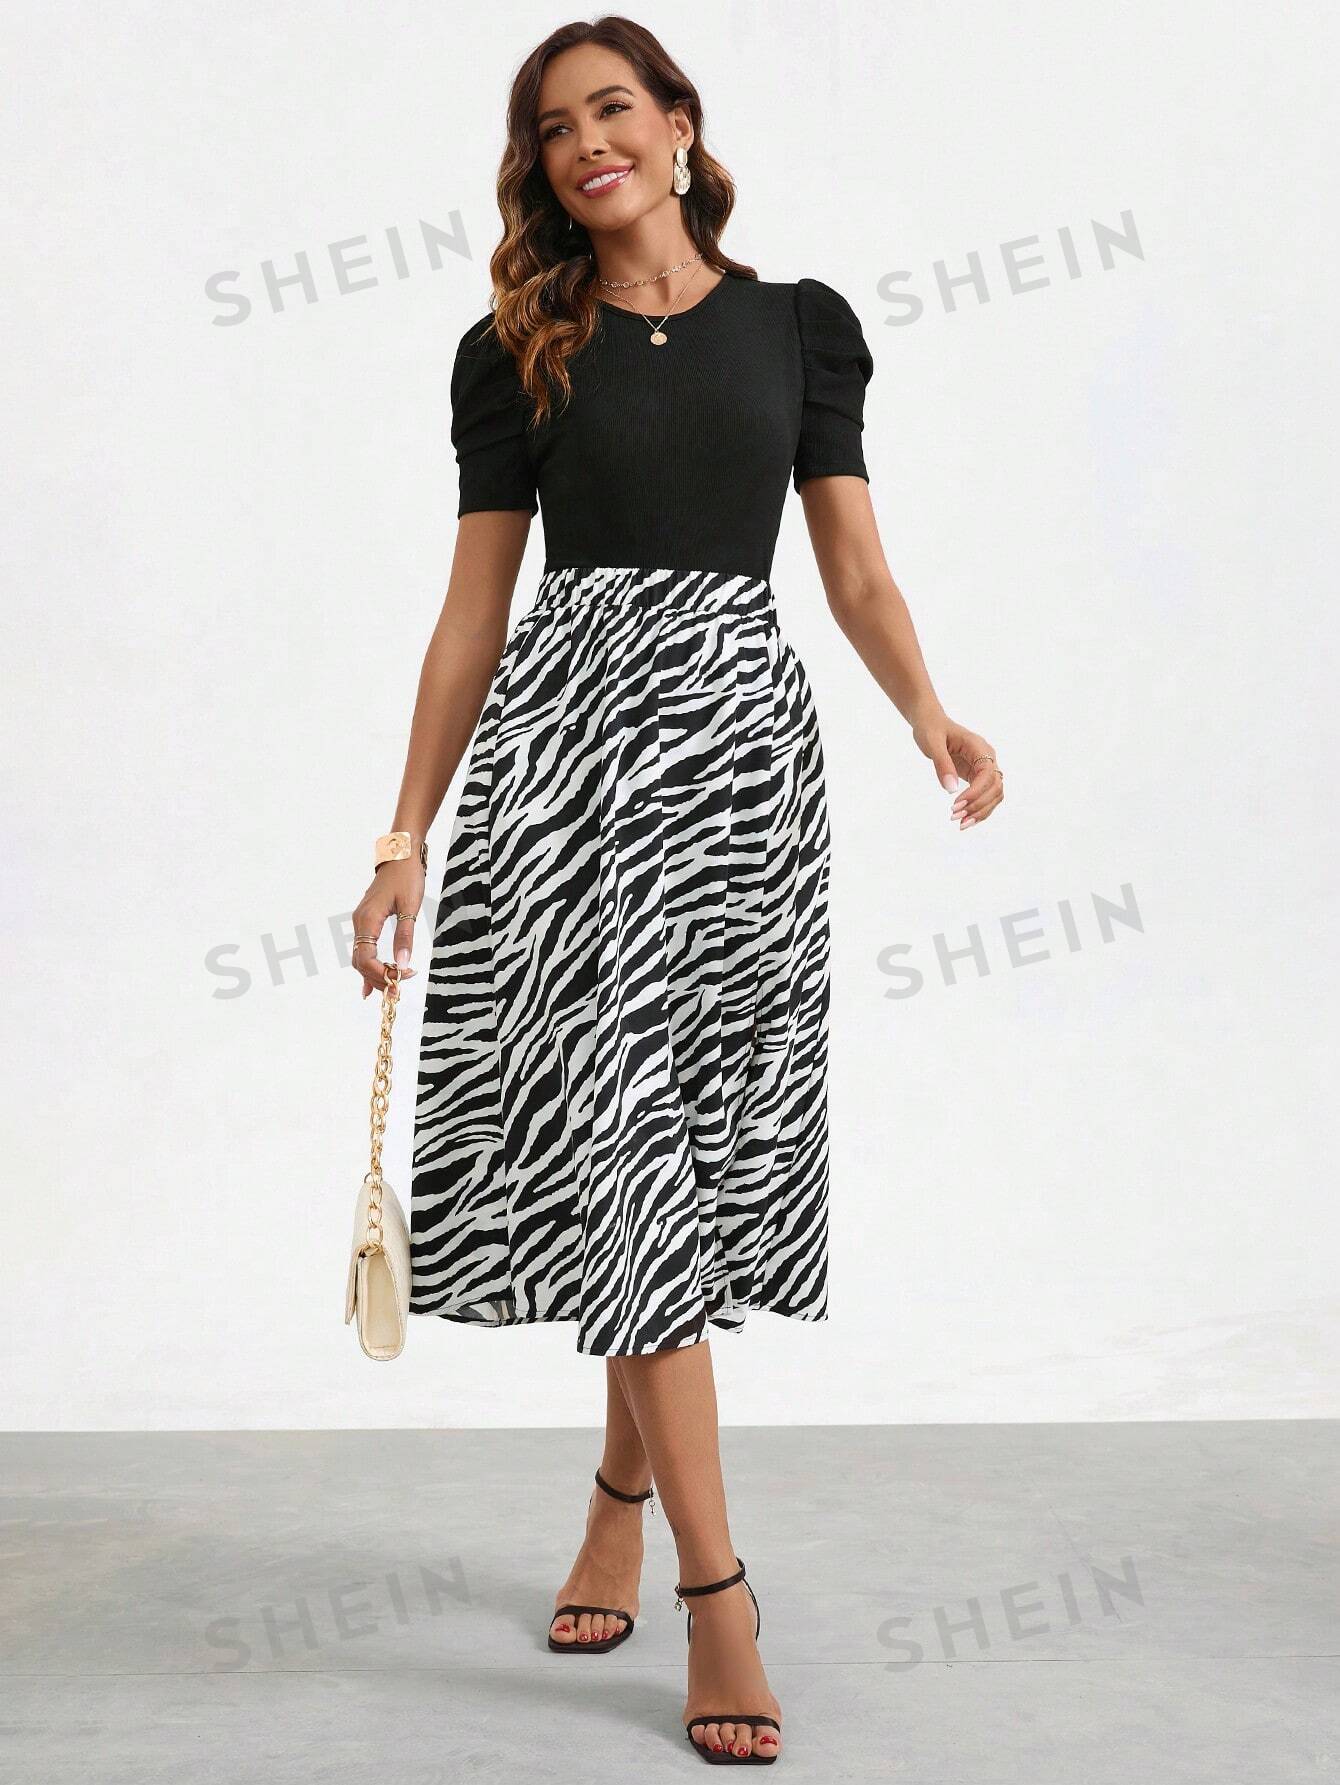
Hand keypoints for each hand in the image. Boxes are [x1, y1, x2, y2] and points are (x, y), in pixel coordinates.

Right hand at [351, 861, 424, 997]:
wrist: (401, 854)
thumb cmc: (407, 876)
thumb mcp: (410, 907)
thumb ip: (405, 936)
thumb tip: (403, 964)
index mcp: (367, 920)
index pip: (365, 958)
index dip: (381, 973)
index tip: (401, 978)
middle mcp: (359, 922)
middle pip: (360, 962)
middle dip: (378, 978)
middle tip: (398, 990)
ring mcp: (362, 921)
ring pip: (361, 957)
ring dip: (374, 974)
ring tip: (390, 990)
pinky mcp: (367, 920)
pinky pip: (364, 948)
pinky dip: (368, 967)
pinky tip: (370, 985)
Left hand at [912, 710, 1004, 830]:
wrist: (931, 724)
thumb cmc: (931, 729)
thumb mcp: (932, 743)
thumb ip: (942, 764)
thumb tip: (950, 790)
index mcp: (979, 747)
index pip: (988, 773)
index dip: (976, 791)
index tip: (956, 803)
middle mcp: (987, 758)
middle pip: (996, 787)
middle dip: (978, 805)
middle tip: (955, 817)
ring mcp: (984, 768)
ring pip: (995, 795)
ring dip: (981, 811)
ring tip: (960, 823)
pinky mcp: (978, 777)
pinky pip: (986, 796)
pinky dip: (979, 810)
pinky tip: (965, 820)